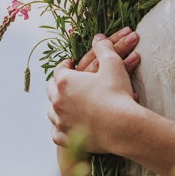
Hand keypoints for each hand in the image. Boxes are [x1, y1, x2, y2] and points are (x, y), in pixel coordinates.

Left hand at [46, 28, 141, 153]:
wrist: (122, 126)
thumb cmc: (117, 93)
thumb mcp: (113, 64)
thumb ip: (104, 48)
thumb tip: (98, 37)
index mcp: (65, 82)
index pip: (60, 70)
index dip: (65, 66)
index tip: (71, 65)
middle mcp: (58, 101)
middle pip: (51, 89)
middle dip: (58, 84)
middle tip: (67, 82)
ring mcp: (60, 121)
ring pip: (51, 111)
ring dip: (57, 106)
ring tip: (65, 103)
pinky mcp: (66, 139)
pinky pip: (56, 133)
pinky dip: (60, 129)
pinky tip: (65, 126)